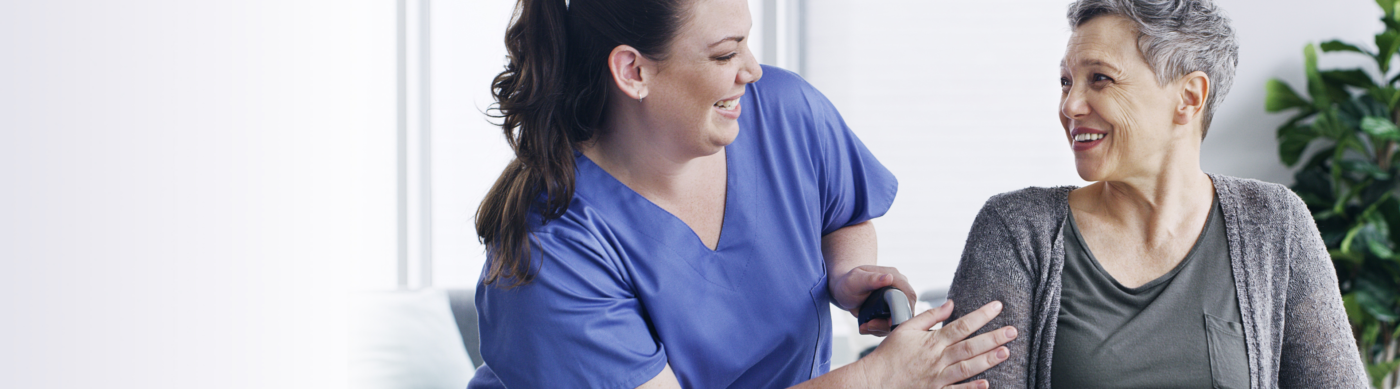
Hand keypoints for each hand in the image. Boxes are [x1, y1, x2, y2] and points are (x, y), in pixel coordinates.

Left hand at [830, 265, 915, 335]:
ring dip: (881, 328)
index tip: (888, 321)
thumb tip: (889, 277)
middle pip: (905, 311)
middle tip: (870, 325)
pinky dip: (878, 329)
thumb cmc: (849, 282)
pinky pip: (890, 325)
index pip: (908, 295)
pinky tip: (865, 326)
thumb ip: (871, 279)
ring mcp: (896, 302)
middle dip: (888, 323)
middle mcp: (899, 290)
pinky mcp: (891, 312)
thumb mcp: (856, 279)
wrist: (845, 290)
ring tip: (865, 326)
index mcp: (895, 278)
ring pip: (898, 321)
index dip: (902, 310)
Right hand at [858, 300, 1015, 388]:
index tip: (998, 306)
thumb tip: (950, 303)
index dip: (981, 315)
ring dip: (988, 360)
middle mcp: (937, 359)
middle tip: (1013, 331)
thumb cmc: (889, 354)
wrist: (874, 381)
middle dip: (993, 337)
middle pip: (970, 346)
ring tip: (1006, 352)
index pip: (962, 325)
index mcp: (932, 341)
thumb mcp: (906, 328)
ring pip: (967, 368)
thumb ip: (930, 316)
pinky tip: (986, 384)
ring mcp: (937, 378)